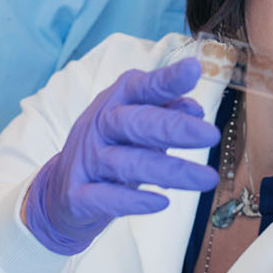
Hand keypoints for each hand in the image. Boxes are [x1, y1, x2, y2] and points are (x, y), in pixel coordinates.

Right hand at [23, 58, 219, 255]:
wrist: (60, 192)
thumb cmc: (110, 150)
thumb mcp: (135, 126)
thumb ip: (164, 113)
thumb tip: (195, 108)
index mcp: (115, 103)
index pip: (142, 88)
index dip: (166, 80)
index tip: (193, 70)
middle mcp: (99, 127)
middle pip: (136, 123)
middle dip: (174, 128)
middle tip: (211, 135)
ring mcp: (86, 161)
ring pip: (128, 163)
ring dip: (170, 170)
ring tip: (207, 179)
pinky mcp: (78, 196)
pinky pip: (106, 198)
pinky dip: (134, 200)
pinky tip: (162, 203)